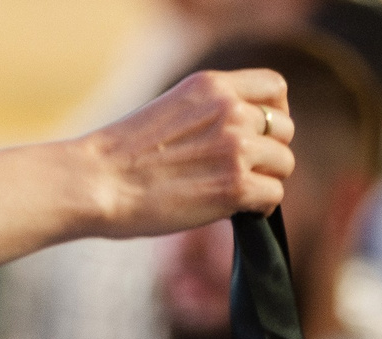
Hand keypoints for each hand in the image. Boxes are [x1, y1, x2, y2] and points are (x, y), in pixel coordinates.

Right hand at [78, 69, 295, 238]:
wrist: (97, 180)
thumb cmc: (124, 154)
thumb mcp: (173, 108)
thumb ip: (211, 113)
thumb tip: (245, 135)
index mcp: (212, 85)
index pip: (275, 87)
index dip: (275, 113)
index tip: (261, 134)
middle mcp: (229, 110)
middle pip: (284, 129)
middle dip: (271, 152)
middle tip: (247, 171)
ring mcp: (235, 147)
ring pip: (285, 164)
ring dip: (268, 181)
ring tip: (240, 192)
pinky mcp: (236, 186)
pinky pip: (275, 196)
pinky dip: (261, 208)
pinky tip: (239, 210)